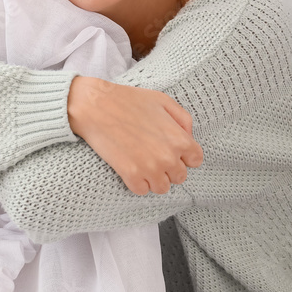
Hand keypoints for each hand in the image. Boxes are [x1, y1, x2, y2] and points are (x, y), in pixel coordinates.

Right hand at [67, 76, 203, 195]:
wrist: (95, 106)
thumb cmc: (128, 100)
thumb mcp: (163, 100)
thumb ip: (183, 119)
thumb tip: (188, 138)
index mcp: (179, 139)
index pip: (196, 160)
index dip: (185, 156)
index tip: (172, 151)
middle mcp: (168, 157)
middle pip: (180, 177)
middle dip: (170, 168)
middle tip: (154, 156)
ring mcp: (149, 168)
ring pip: (162, 188)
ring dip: (154, 178)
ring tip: (143, 164)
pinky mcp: (130, 175)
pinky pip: (142, 191)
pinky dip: (137, 183)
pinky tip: (131, 169)